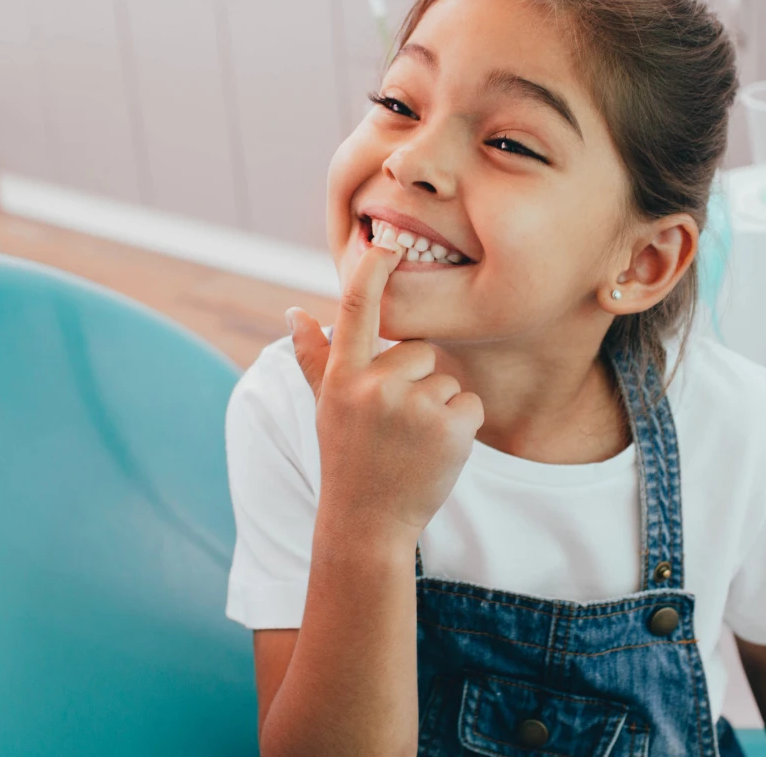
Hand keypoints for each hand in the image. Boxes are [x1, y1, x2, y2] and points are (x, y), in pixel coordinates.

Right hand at [287, 242, 484, 540]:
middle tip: (395, 425)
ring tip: (412, 443)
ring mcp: (412, 407)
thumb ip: (313, 358)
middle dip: (417, 381)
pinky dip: (461, 427)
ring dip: (438, 408)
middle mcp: (374, 386)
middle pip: (420, 350)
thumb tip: (294, 312)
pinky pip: (470, 403)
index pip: (355, 308)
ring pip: (447, 379)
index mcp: (342, 376)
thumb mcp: (325, 407)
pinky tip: (435, 452)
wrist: (368, 524)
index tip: (386, 241)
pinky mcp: (449, 427)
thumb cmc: (347, 458)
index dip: (373, 270)